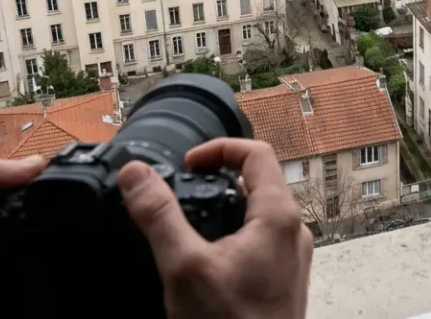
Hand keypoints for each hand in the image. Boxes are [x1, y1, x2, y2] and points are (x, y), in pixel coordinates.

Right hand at [119, 138, 311, 318]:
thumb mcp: (184, 267)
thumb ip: (159, 215)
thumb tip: (137, 174)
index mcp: (279, 217)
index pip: (257, 154)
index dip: (218, 149)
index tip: (185, 163)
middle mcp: (293, 233)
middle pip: (258, 181)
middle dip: (216, 178)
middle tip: (181, 188)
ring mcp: (290, 259)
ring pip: (258, 213)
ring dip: (223, 208)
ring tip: (188, 222)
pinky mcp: (282, 281)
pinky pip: (258, 242)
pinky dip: (231, 235)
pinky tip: (203, 258)